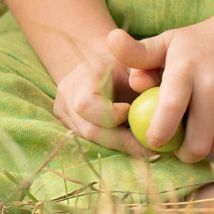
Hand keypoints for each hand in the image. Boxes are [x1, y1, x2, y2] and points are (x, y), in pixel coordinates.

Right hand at [50, 39, 162, 154]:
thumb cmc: (126, 65)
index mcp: (83, 75)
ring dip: (118, 147)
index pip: (86, 104)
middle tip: (150, 150)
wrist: (106, 68)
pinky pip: (89, 143)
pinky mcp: (67, 125)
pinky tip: (130, 143)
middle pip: (88, 129)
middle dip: (122, 142)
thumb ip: (145, 71)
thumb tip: (143, 86)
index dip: (111, 115)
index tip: (132, 111)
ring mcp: (64, 111)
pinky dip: (111, 147)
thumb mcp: (138, 63)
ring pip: (90, 141)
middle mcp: (67, 94)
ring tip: (143, 146)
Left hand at [110, 0, 213, 165]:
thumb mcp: (168, 41)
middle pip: (197, 138)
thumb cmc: (200, 42)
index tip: (154, 142)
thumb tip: (110, 43)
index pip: (170, 107)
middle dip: (185, 153)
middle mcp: (213, 80)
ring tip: (199, 138)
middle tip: (179, 149)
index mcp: (185, 65)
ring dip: (207, 148)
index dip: (160, 132)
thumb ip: (138, 52)